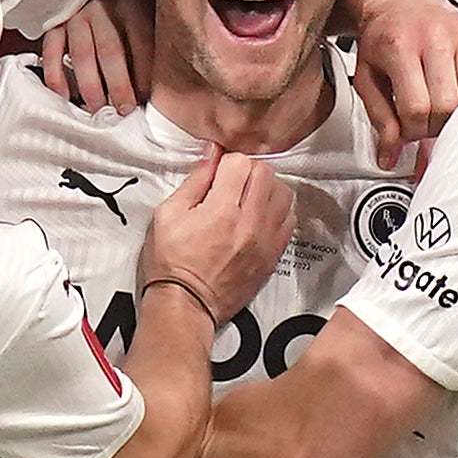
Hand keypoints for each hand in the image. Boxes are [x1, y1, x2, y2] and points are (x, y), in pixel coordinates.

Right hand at [32, 0, 152, 115]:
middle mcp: (103, 7)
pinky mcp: (56, 26)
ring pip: (82, 53)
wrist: (102, 4)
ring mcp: (77, 15)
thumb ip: (158, 53)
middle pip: (110, 50)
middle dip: (117, 85)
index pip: (141, 42)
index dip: (143, 74)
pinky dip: (56, 76)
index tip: (146, 100)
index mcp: (132, 6)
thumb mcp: (151, 30)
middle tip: (123, 111)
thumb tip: (167, 94)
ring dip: (90, 86)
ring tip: (98, 110)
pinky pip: (52, 52)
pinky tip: (65, 97)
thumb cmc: (132, 31)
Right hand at [145, 149, 291, 327]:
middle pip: (266, 173)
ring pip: (284, 193)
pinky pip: (290, 220)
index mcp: (221, 210)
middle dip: (249, 171)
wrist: (187, 305)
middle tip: (233, 184)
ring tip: (250, 198)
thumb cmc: (170, 262)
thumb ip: (194, 181)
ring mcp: (265, 240)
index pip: (240, 162)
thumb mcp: (167, 215)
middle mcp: (249, 223)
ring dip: (267, 189)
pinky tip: (261, 217)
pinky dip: (278, 211)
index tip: (217, 173)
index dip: (226, 163)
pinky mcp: (273, 255)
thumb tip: (212, 153)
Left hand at [348, 0, 457, 161]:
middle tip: (427, 123)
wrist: (401, 3)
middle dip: (437, 126)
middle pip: (448, 105)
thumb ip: (380, 119)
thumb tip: (389, 157)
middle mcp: (436, 36)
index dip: (413, 131)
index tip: (408, 130)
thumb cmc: (385, 40)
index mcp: (401, 46)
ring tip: (446, 111)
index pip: (416, 108)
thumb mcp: (368, 79)